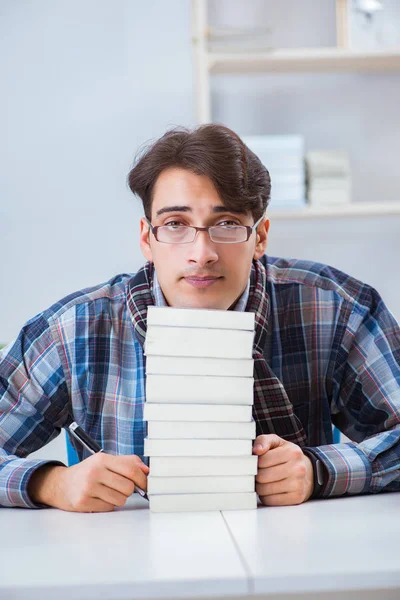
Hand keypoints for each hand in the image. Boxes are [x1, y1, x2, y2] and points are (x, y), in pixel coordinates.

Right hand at [28, 453, 149, 511]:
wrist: (61, 484)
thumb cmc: (87, 472)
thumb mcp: (105, 461)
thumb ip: (127, 462)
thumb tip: (147, 471)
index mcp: (102, 459)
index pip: (131, 469)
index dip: (142, 479)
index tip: (146, 484)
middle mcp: (94, 472)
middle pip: (128, 487)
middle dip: (129, 490)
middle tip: (120, 487)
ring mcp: (88, 488)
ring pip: (120, 500)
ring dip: (118, 498)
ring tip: (107, 492)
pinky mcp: (83, 502)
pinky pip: (109, 508)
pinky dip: (108, 505)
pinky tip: (98, 498)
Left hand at [252, 434, 313, 505]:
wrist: (309, 472)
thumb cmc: (289, 456)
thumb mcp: (278, 443)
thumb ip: (264, 440)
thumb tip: (256, 450)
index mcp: (292, 452)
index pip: (262, 460)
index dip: (256, 462)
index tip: (259, 462)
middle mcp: (297, 468)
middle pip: (262, 476)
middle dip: (257, 475)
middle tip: (260, 472)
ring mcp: (298, 485)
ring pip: (264, 490)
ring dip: (260, 487)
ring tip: (265, 481)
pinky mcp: (296, 498)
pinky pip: (270, 501)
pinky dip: (266, 496)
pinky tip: (271, 490)